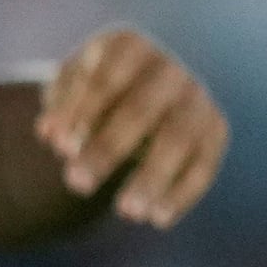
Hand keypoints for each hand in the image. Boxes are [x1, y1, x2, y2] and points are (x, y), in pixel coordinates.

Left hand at [36, 25, 227, 228]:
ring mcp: (196, 97)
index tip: (58, 147)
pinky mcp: (216, 130)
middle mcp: (168, 69)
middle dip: (107, 149)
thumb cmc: (88, 93)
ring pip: (178, 139)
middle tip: (76, 184)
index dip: (81, 112)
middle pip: (141, 109)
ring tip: (126, 213)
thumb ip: (59, 110)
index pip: (104, 79)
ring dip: (152, 177)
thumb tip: (51, 135)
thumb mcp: (66, 93)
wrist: (132, 94)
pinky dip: (182, 193)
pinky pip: (204, 164)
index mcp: (127, 46)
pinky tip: (158, 219)